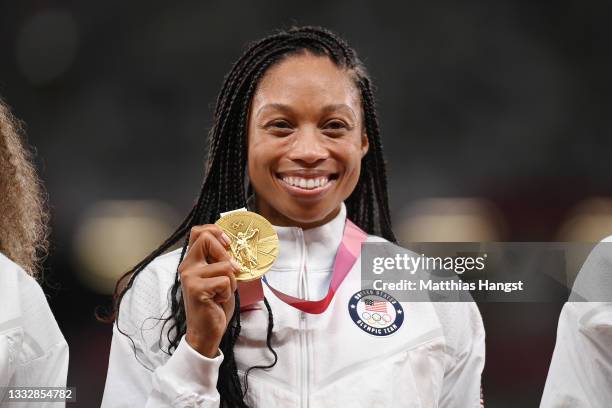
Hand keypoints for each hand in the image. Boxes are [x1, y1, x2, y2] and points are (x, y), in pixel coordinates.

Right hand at [178, 224, 240, 357]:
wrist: (206, 332)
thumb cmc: (214, 305)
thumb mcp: (218, 278)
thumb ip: (221, 262)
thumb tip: (234, 246)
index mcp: (192, 261)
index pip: (198, 232)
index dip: (214, 230)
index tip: (227, 242)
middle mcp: (188, 266)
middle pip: (207, 239)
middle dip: (226, 252)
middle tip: (232, 269)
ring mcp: (190, 277)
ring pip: (224, 265)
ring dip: (232, 280)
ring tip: (222, 292)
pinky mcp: (197, 289)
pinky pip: (225, 281)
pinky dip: (229, 292)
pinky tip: (219, 300)